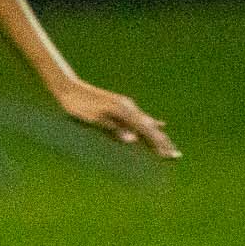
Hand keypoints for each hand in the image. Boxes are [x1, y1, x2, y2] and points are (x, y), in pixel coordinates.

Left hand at [52, 77, 179, 157]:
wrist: (68, 88)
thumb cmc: (77, 106)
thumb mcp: (94, 119)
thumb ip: (114, 129)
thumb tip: (133, 140)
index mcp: (124, 111)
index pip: (146, 131)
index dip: (158, 145)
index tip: (168, 156)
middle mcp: (129, 107)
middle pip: (150, 128)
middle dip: (163, 142)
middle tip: (175, 156)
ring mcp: (125, 106)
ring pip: (147, 123)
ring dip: (158, 135)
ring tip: (169, 146)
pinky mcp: (120, 106)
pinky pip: (139, 118)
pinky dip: (150, 124)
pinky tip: (159, 124)